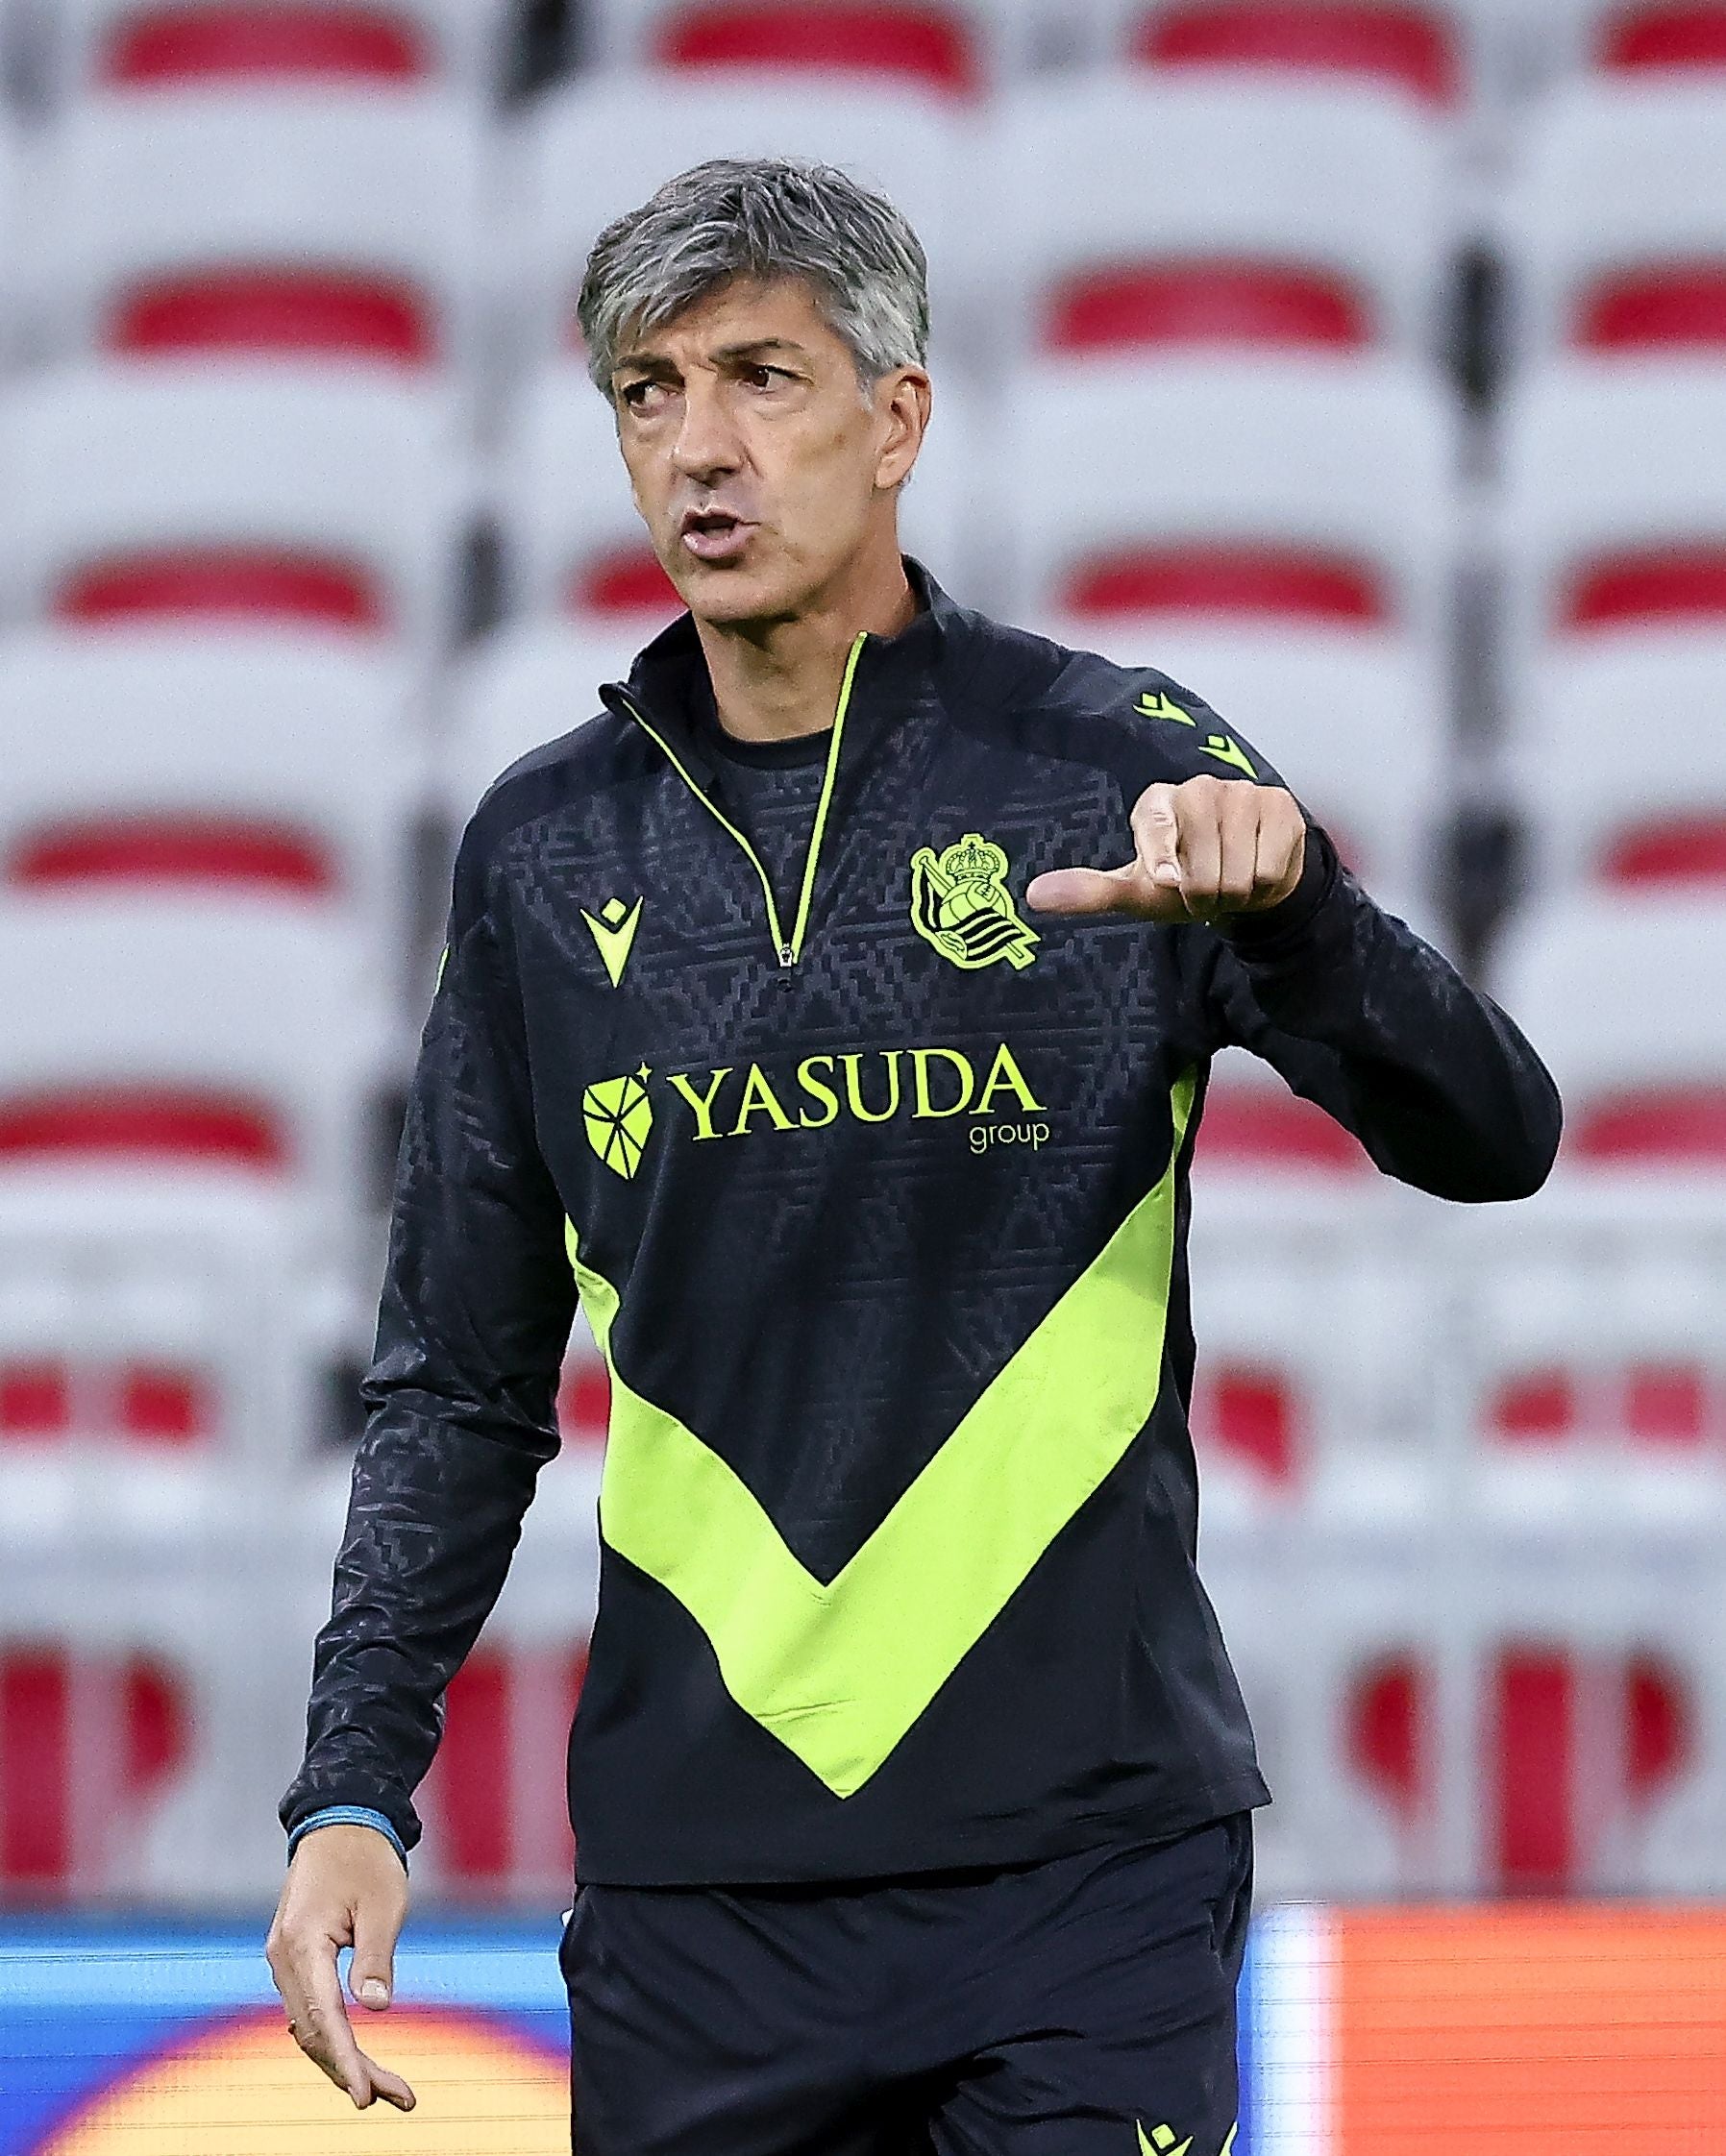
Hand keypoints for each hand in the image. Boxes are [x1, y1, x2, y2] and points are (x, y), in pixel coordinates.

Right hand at [265, 1823, 415, 2111]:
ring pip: (309, 2027)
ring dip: (343, 2060)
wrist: (339, 1822)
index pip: (322, 2016)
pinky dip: (333, 2037)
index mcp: (302, 1943)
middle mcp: (283, 1958)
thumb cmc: (366, 1859)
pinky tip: (358, 2059)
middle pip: (314, 2032)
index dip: (345, 2060)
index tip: (364, 2096)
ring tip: (387, 2090)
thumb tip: (377, 2010)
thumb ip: (377, 1957)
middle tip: (399, 2099)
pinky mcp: (294, 1961)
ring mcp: (284, 1961)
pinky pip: (309, 2009)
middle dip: (352, 2070)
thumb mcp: (384, 1903)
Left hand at [1026, 774, 1305, 922]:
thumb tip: (1034, 896)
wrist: (1246, 879)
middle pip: (1205, 873)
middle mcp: (1199, 788)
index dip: (1165, 863)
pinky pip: (1270, 870)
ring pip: (1240, 875)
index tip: (1169, 883)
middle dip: (1205, 897)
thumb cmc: (1181, 883)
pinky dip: (1265, 885)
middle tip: (1204, 889)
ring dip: (1236, 894)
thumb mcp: (1135, 891)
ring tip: (1229, 880)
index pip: (1156, 829)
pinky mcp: (1280, 806)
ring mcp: (1242, 793)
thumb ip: (1089, 892)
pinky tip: (1257, 870)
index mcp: (1156, 803)